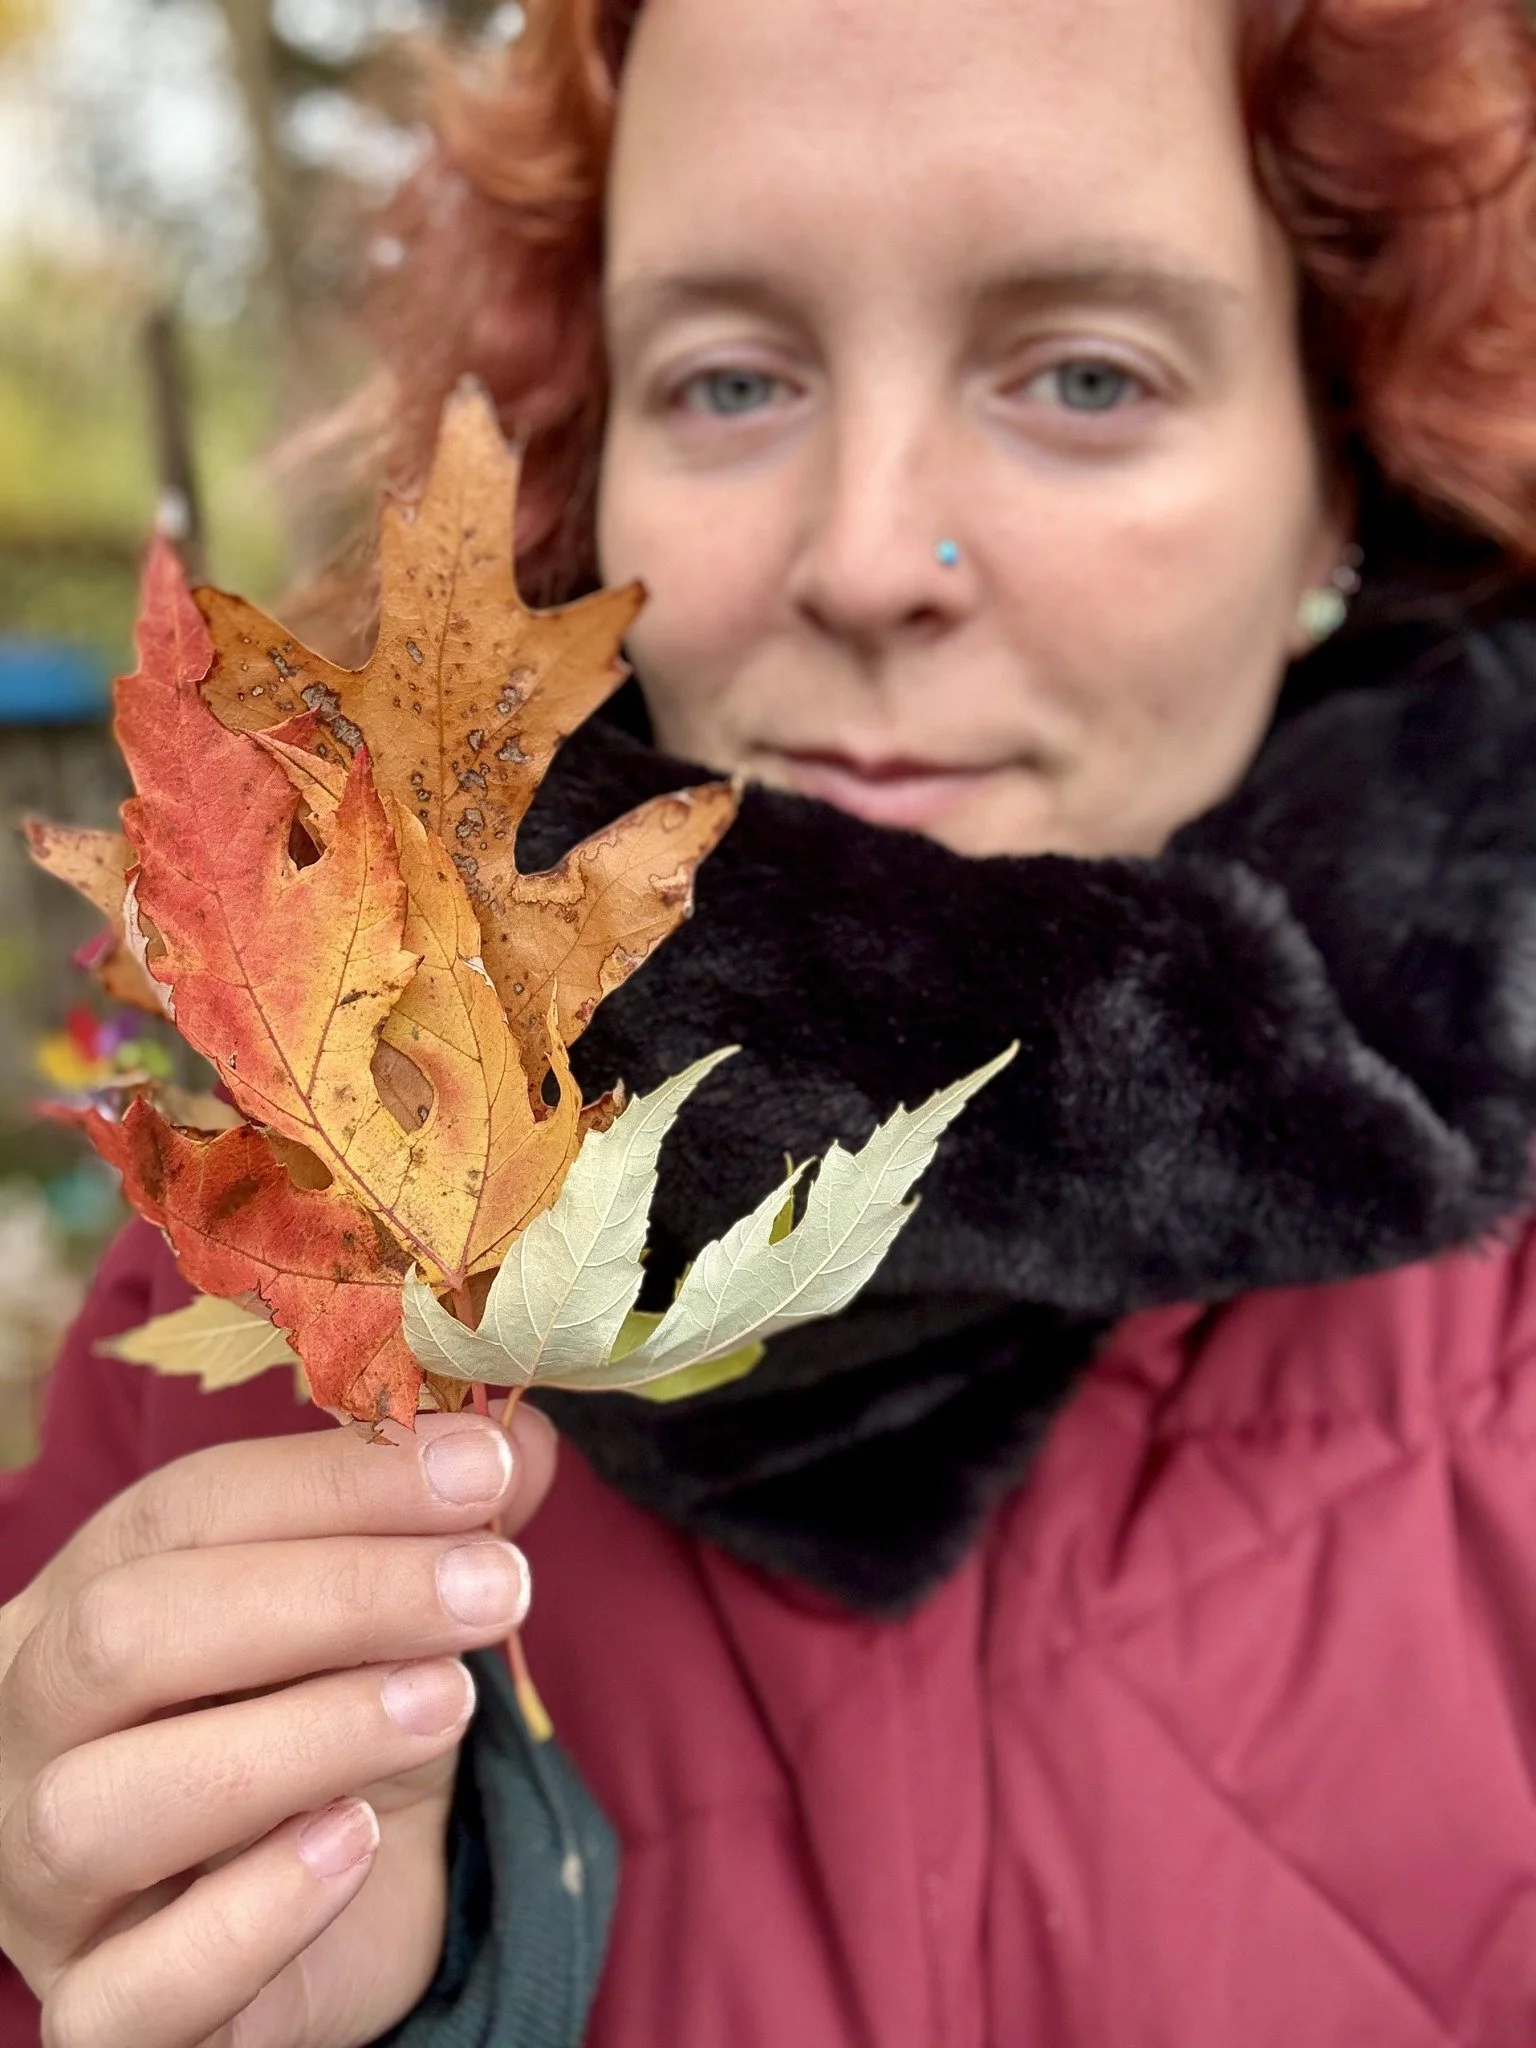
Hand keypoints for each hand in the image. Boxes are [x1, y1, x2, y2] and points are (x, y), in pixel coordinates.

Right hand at [0, 1401, 556, 2047]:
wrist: (340, 1922)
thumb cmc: (337, 1736)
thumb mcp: (395, 1621)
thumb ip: (445, 1528)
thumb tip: (527, 1438)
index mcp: (84, 1601)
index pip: (180, 1511)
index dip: (336, 1481)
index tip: (485, 1470)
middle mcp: (30, 1733)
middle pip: (124, 1635)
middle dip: (331, 1594)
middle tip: (493, 1585)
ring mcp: (40, 1886)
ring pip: (97, 1806)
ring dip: (296, 1736)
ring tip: (443, 1703)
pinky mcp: (95, 2016)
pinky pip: (123, 1995)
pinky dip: (248, 1916)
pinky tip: (357, 1842)